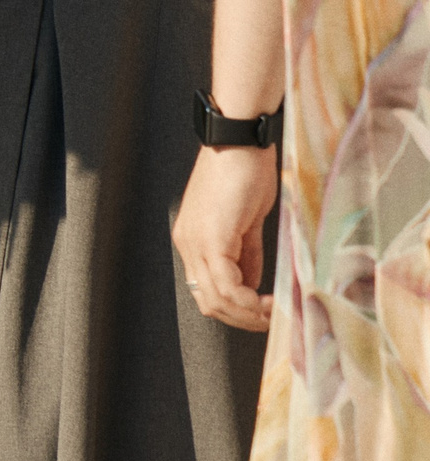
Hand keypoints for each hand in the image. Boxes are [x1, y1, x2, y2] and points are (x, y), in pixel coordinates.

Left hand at [171, 143, 275, 330]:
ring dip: (247, 314)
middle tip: (270, 319)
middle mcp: (187, 243)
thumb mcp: (246, 221)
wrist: (238, 141)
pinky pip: (227, 285)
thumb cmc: (244, 173)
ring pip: (216, 299)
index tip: (263, 313)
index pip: (206, 290)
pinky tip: (267, 301)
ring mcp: (195, 241)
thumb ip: (246, 255)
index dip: (235, 310)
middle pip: (208, 302)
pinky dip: (248, 301)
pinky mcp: (211, 238)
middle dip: (241, 319)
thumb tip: (253, 284)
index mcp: (192, 239)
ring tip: (273, 312)